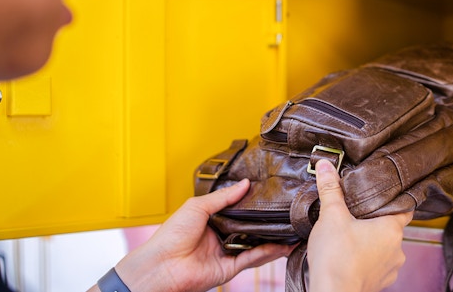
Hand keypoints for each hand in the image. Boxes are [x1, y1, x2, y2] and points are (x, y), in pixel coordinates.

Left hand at [97, 179, 293, 291]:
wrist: (161, 265)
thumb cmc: (171, 235)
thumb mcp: (198, 206)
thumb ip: (223, 197)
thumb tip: (244, 184)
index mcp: (211, 220)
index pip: (238, 210)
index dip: (253, 204)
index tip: (270, 196)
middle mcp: (220, 236)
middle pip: (249, 228)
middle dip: (267, 223)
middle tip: (286, 213)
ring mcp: (225, 253)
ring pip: (255, 245)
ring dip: (273, 239)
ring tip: (291, 230)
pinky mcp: (229, 269)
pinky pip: (252, 259)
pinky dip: (267, 253)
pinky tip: (281, 246)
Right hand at [307, 159, 412, 291]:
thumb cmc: (336, 257)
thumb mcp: (331, 216)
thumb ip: (330, 189)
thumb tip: (326, 166)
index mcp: (391, 230)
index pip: (405, 208)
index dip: (396, 198)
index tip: (386, 191)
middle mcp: (397, 250)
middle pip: (391, 228)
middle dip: (375, 221)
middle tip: (357, 212)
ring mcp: (390, 269)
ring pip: (384, 248)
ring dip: (371, 242)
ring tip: (350, 235)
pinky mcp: (378, 283)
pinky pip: (376, 265)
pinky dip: (366, 259)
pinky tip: (350, 255)